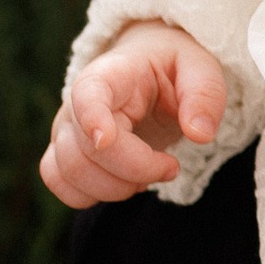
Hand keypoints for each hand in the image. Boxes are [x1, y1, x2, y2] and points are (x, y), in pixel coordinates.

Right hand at [38, 22, 227, 209]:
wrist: (150, 70)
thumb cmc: (174, 68)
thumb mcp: (202, 69)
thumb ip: (205, 96)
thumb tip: (200, 135)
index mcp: (113, 74)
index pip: (88, 94)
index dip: (91, 119)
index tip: (107, 140)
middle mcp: (78, 102)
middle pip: (86, 150)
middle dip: (136, 170)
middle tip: (171, 166)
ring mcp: (67, 130)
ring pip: (71, 172)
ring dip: (116, 188)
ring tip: (148, 174)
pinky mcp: (65, 152)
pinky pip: (60, 184)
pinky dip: (93, 195)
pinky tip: (124, 183)